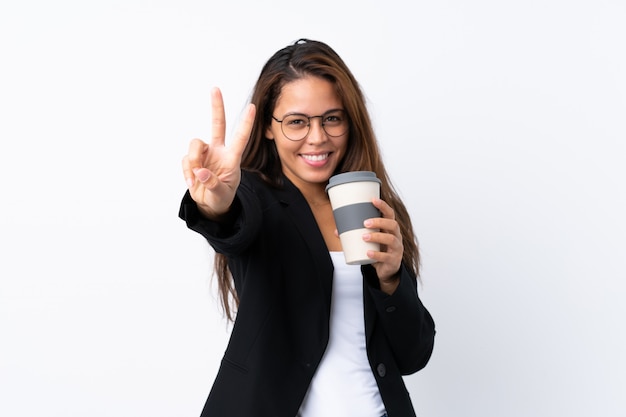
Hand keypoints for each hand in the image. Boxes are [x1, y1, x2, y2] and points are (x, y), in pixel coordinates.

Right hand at [182, 87, 255, 217]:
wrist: (210, 205)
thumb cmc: (221, 198)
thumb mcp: (221, 195)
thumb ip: (213, 184)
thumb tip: (201, 172)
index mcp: (231, 158)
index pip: (241, 138)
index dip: (246, 123)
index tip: (252, 107)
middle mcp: (218, 151)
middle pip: (217, 124)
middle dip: (216, 107)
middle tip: (215, 89)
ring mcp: (205, 154)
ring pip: (195, 144)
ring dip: (193, 159)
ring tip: (197, 177)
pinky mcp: (192, 160)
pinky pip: (185, 160)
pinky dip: (187, 172)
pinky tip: (192, 182)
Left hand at [363, 198, 402, 292]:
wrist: (386, 270)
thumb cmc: (378, 250)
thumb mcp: (369, 241)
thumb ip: (355, 235)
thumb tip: (337, 231)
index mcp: (390, 229)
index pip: (390, 214)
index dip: (383, 206)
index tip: (373, 200)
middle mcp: (396, 236)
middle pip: (393, 224)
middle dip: (379, 221)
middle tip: (365, 222)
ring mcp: (396, 249)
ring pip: (391, 239)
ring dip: (377, 237)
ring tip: (364, 237)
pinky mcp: (393, 260)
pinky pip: (387, 257)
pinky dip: (376, 255)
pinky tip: (368, 253)